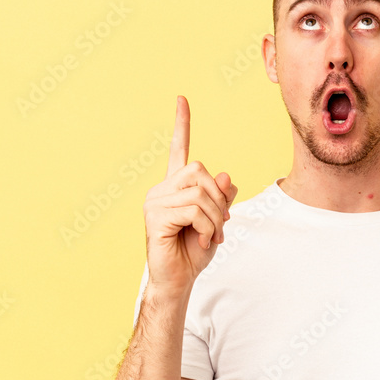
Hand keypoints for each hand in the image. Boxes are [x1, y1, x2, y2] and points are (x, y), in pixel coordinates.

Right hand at [142, 96, 237, 292]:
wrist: (178, 280)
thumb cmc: (194, 251)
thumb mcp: (217, 221)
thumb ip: (221, 198)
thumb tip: (224, 176)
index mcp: (175, 186)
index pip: (178, 149)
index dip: (181, 124)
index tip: (181, 98)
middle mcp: (161, 189)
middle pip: (200, 171)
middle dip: (218, 200)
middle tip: (220, 224)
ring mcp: (155, 202)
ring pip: (199, 193)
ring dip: (214, 218)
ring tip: (210, 236)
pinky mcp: (155, 217)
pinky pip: (193, 210)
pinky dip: (205, 226)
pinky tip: (200, 240)